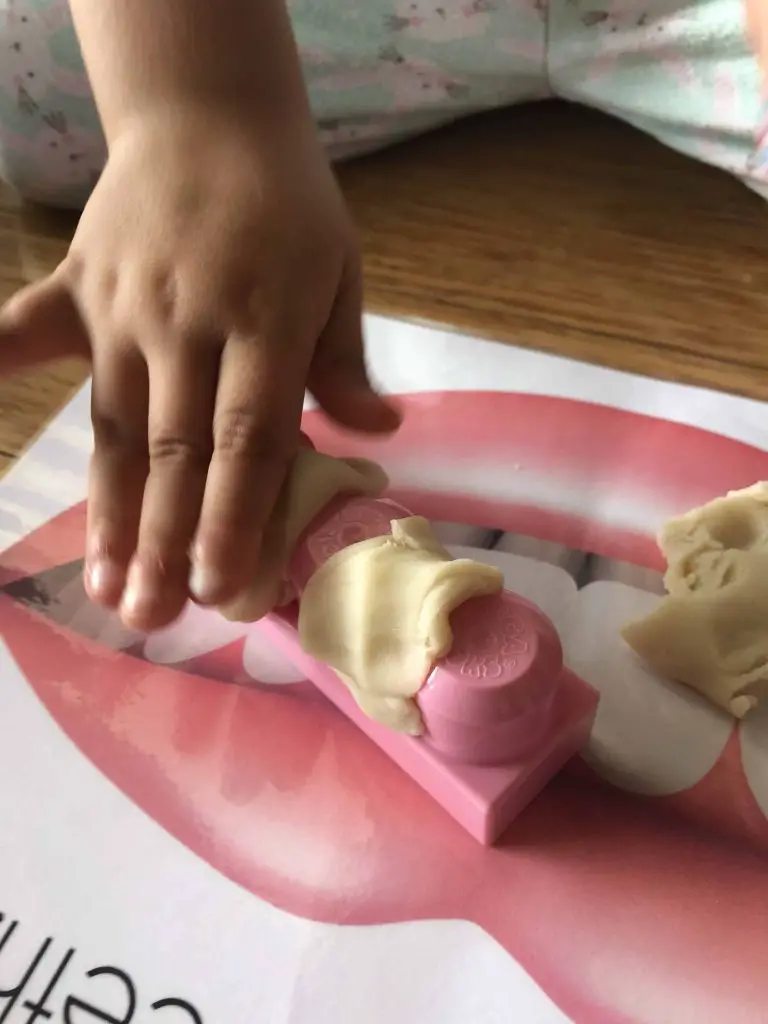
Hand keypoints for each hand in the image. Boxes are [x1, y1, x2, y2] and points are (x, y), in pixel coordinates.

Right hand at [0, 109, 398, 629]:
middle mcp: (188, 322)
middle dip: (166, 541)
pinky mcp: (77, 288)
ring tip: (105, 586)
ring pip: (115, 427)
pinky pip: (22, 336)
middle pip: (175, 449)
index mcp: (266, 319)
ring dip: (110, 512)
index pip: (249, 437)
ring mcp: (123, 307)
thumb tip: (376, 435)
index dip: (235, 517)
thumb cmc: (290, 205)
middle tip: (155, 618)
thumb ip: (345, 359)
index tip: (225, 589)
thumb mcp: (340, 271)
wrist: (211, 114)